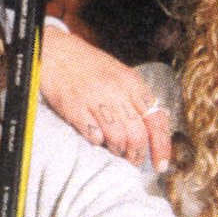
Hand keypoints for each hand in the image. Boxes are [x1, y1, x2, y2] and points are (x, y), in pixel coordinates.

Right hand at [37, 23, 171, 172]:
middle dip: (136, 155)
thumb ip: (135, 98)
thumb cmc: (88, 65)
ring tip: (113, 151)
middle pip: (137, 135)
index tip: (160, 165)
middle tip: (131, 160)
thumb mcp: (119, 74)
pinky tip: (94, 138)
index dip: (162, 146)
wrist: (55, 51)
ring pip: (118, 139)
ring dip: (117, 151)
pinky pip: (93, 136)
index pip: (156, 120)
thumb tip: (152, 129)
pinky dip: (97, 142)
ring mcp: (95, 99)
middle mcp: (117, 90)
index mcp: (132, 83)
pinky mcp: (75, 108)